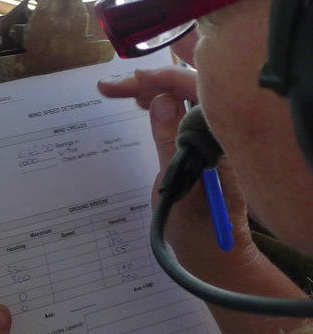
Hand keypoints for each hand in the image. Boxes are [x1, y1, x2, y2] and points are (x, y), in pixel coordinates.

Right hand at [101, 71, 303, 333]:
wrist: (214, 254)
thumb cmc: (198, 227)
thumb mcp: (178, 186)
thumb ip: (169, 139)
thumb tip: (161, 98)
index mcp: (223, 137)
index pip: (197, 89)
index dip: (162, 79)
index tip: (130, 82)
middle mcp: (223, 131)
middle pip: (191, 86)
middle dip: (151, 80)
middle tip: (110, 86)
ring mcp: (215, 137)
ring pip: (186, 97)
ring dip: (153, 89)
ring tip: (120, 92)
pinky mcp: (206, 145)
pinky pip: (185, 112)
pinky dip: (161, 104)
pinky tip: (142, 104)